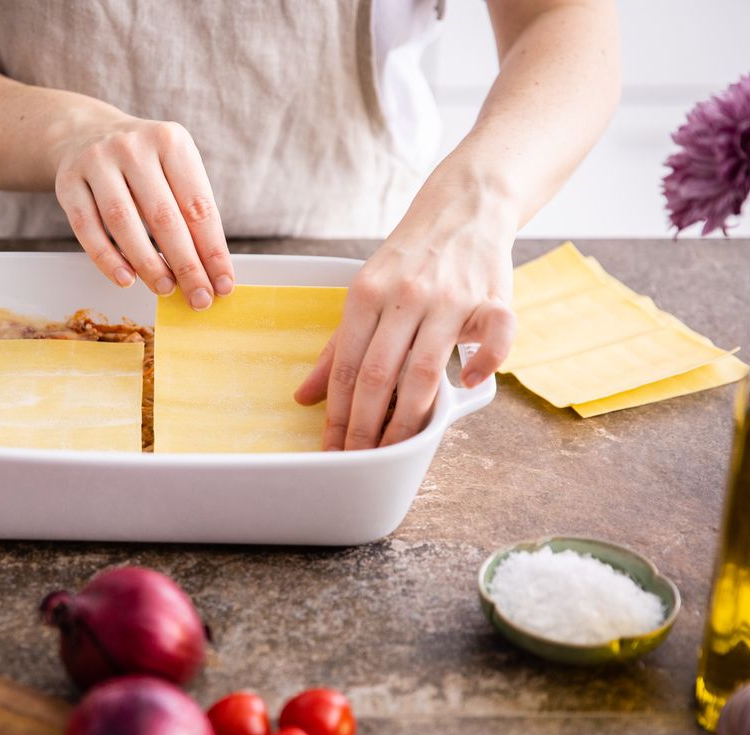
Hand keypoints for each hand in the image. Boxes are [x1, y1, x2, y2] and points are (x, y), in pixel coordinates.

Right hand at [52, 112, 233, 309]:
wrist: (84, 132)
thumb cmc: (142, 163)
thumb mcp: (173, 168)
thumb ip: (189, 212)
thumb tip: (209, 272)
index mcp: (171, 142)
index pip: (198, 205)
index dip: (212, 250)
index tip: (223, 284)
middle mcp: (133, 147)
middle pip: (164, 217)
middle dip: (186, 265)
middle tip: (199, 298)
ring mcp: (97, 162)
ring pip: (123, 223)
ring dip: (148, 264)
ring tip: (166, 290)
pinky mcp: (68, 182)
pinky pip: (88, 228)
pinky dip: (107, 259)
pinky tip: (126, 279)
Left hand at [294, 195, 516, 448]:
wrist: (463, 208)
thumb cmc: (408, 260)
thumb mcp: (365, 293)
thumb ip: (337, 347)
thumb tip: (304, 397)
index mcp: (365, 293)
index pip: (346, 367)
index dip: (338, 414)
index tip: (332, 448)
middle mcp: (406, 296)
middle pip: (379, 375)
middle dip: (365, 427)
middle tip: (359, 460)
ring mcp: (451, 298)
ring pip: (426, 370)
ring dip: (409, 419)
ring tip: (395, 449)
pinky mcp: (493, 298)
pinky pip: (495, 338)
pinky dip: (484, 364)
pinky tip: (467, 385)